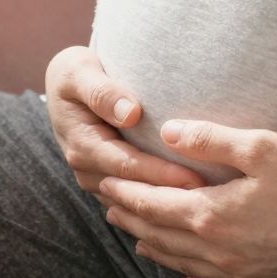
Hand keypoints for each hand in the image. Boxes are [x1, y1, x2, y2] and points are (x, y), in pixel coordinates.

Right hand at [43, 44, 209, 199]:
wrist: (65, 85)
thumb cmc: (76, 73)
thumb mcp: (79, 71)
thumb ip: (103, 93)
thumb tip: (131, 114)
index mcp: (82, 144)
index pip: (127, 165)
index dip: (161, 174)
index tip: (194, 177)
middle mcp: (87, 169)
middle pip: (134, 189)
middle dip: (172, 196)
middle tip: (212, 198)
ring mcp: (96, 179)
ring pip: (134, 202)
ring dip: (167, 206)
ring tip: (206, 206)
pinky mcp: (107, 183)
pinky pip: (133, 202)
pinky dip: (158, 206)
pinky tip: (188, 206)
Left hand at [97, 117, 276, 277]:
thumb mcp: (265, 147)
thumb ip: (212, 139)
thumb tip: (167, 131)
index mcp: (213, 214)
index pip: (154, 202)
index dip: (127, 190)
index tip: (105, 179)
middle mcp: (218, 251)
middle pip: (160, 234)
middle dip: (132, 217)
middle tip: (109, 204)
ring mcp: (239, 273)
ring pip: (181, 262)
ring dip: (154, 245)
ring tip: (137, 234)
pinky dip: (189, 276)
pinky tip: (185, 274)